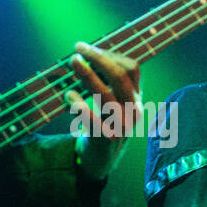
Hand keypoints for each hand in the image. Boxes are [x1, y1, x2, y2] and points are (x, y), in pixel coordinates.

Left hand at [66, 41, 141, 179]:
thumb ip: (106, 80)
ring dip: (87, 75)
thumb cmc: (103, 122)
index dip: (110, 55)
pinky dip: (78, 103)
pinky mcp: (105, 139)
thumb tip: (86, 53)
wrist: (102, 158)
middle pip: (120, 77)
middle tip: (77, 48)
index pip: (132, 69)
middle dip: (98, 59)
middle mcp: (133, 111)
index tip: (89, 48)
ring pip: (106, 95)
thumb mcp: (112, 100)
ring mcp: (121, 126)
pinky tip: (69, 95)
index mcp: (137, 98)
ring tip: (72, 62)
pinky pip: (91, 117)